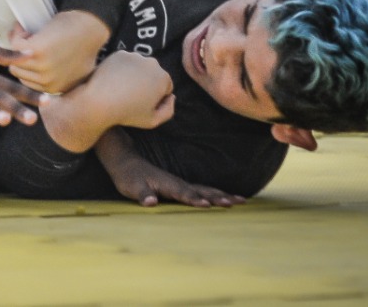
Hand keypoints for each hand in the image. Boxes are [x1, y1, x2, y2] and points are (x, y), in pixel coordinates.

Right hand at [8, 10, 109, 93]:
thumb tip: (29, 70)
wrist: (92, 26)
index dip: (26, 64)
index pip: (26, 82)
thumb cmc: (83, 42)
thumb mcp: (72, 69)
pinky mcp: (36, 52)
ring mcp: (42, 69)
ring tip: (27, 34)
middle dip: (19, 56)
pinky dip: (17, 34)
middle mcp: (48, 83)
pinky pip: (14, 45)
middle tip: (28, 40)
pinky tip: (25, 28)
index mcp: (55, 89)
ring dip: (18, 44)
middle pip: (17, 71)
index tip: (29, 52)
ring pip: (13, 59)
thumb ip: (53, 76)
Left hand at [88, 51, 174, 129]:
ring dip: (136, 74)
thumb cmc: (127, 113)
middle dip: (148, 83)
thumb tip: (171, 97)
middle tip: (133, 96)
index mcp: (163, 78)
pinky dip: (123, 68)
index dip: (157, 97)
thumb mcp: (153, 121)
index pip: (166, 87)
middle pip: (154, 74)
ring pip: (140, 66)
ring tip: (123, 88)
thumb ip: (169, 110)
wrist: (100, 100)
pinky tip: (115, 80)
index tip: (145, 104)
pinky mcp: (120, 53)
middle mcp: (152, 62)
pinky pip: (126, 61)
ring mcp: (135, 55)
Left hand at [108, 153, 244, 207]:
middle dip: (220, 197)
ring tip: (241, 200)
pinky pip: (201, 190)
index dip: (195, 200)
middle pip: (202, 190)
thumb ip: (143, 194)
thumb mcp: (132, 187)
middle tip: (238, 202)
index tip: (208, 205)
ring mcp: (180, 183)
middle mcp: (177, 183)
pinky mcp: (180, 186)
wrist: (126, 161)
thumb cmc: (128, 177)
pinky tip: (224, 198)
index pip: (184, 194)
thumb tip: (150, 202)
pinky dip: (215, 193)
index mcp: (168, 184)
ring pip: (205, 189)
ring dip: (222, 194)